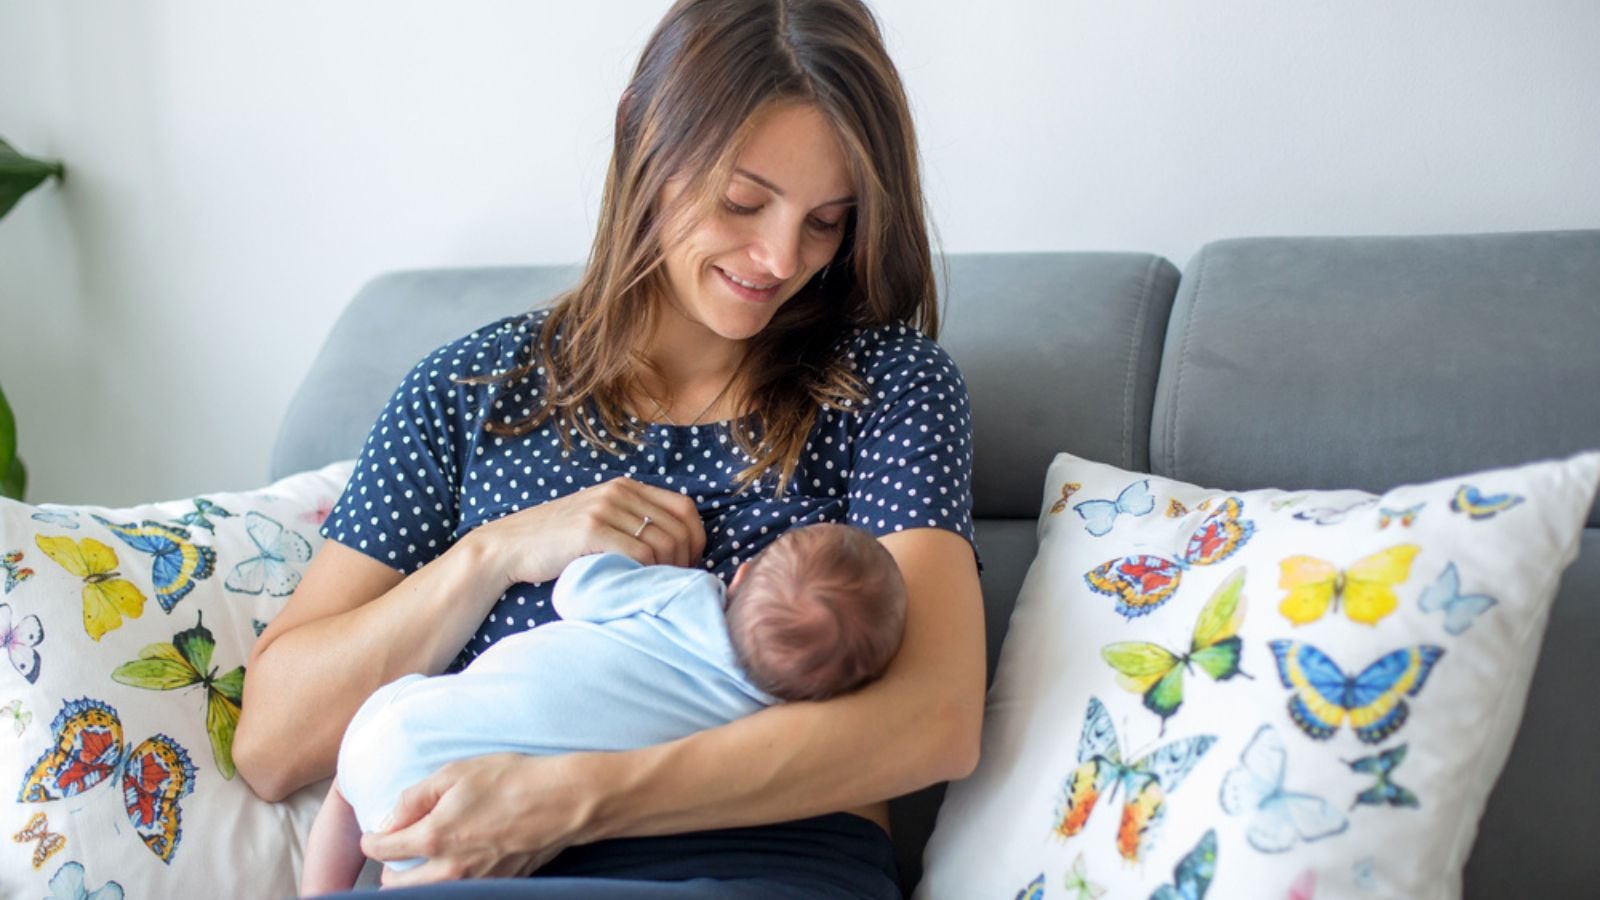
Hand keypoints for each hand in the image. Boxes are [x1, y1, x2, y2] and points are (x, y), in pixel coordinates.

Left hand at [359, 752, 602, 885]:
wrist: (562, 802)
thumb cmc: (511, 781)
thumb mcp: (455, 773)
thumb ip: (414, 797)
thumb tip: (388, 819)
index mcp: (433, 838)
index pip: (382, 850)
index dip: (371, 840)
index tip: (374, 834)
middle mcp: (448, 870)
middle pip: (395, 886)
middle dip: (389, 868)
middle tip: (398, 849)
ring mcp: (473, 883)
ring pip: (426, 894)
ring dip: (416, 881)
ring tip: (425, 859)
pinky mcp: (496, 886)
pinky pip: (459, 892)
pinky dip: (448, 883)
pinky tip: (457, 862)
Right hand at [467, 476, 705, 587]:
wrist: (509, 546)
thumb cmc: (557, 542)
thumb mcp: (600, 519)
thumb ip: (632, 521)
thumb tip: (678, 547)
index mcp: (626, 487)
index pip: (685, 508)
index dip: (696, 539)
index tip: (689, 564)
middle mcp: (619, 492)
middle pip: (680, 527)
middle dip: (686, 560)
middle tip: (675, 582)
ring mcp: (604, 509)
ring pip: (664, 542)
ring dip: (668, 570)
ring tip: (657, 586)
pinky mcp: (590, 530)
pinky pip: (640, 553)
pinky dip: (647, 573)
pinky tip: (638, 584)